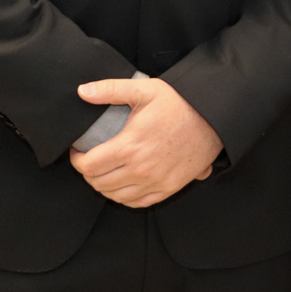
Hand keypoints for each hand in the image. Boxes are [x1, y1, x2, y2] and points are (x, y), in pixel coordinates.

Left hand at [68, 78, 222, 207]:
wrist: (213, 117)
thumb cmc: (179, 103)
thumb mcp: (144, 89)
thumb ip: (110, 89)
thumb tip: (82, 91)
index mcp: (129, 146)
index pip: (89, 166)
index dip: (77, 160)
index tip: (79, 151)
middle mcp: (140, 169)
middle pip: (98, 183)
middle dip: (88, 173)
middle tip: (90, 160)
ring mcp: (155, 181)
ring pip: (115, 196)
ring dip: (104, 186)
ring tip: (104, 172)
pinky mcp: (168, 188)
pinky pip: (137, 202)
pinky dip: (124, 197)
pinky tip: (123, 185)